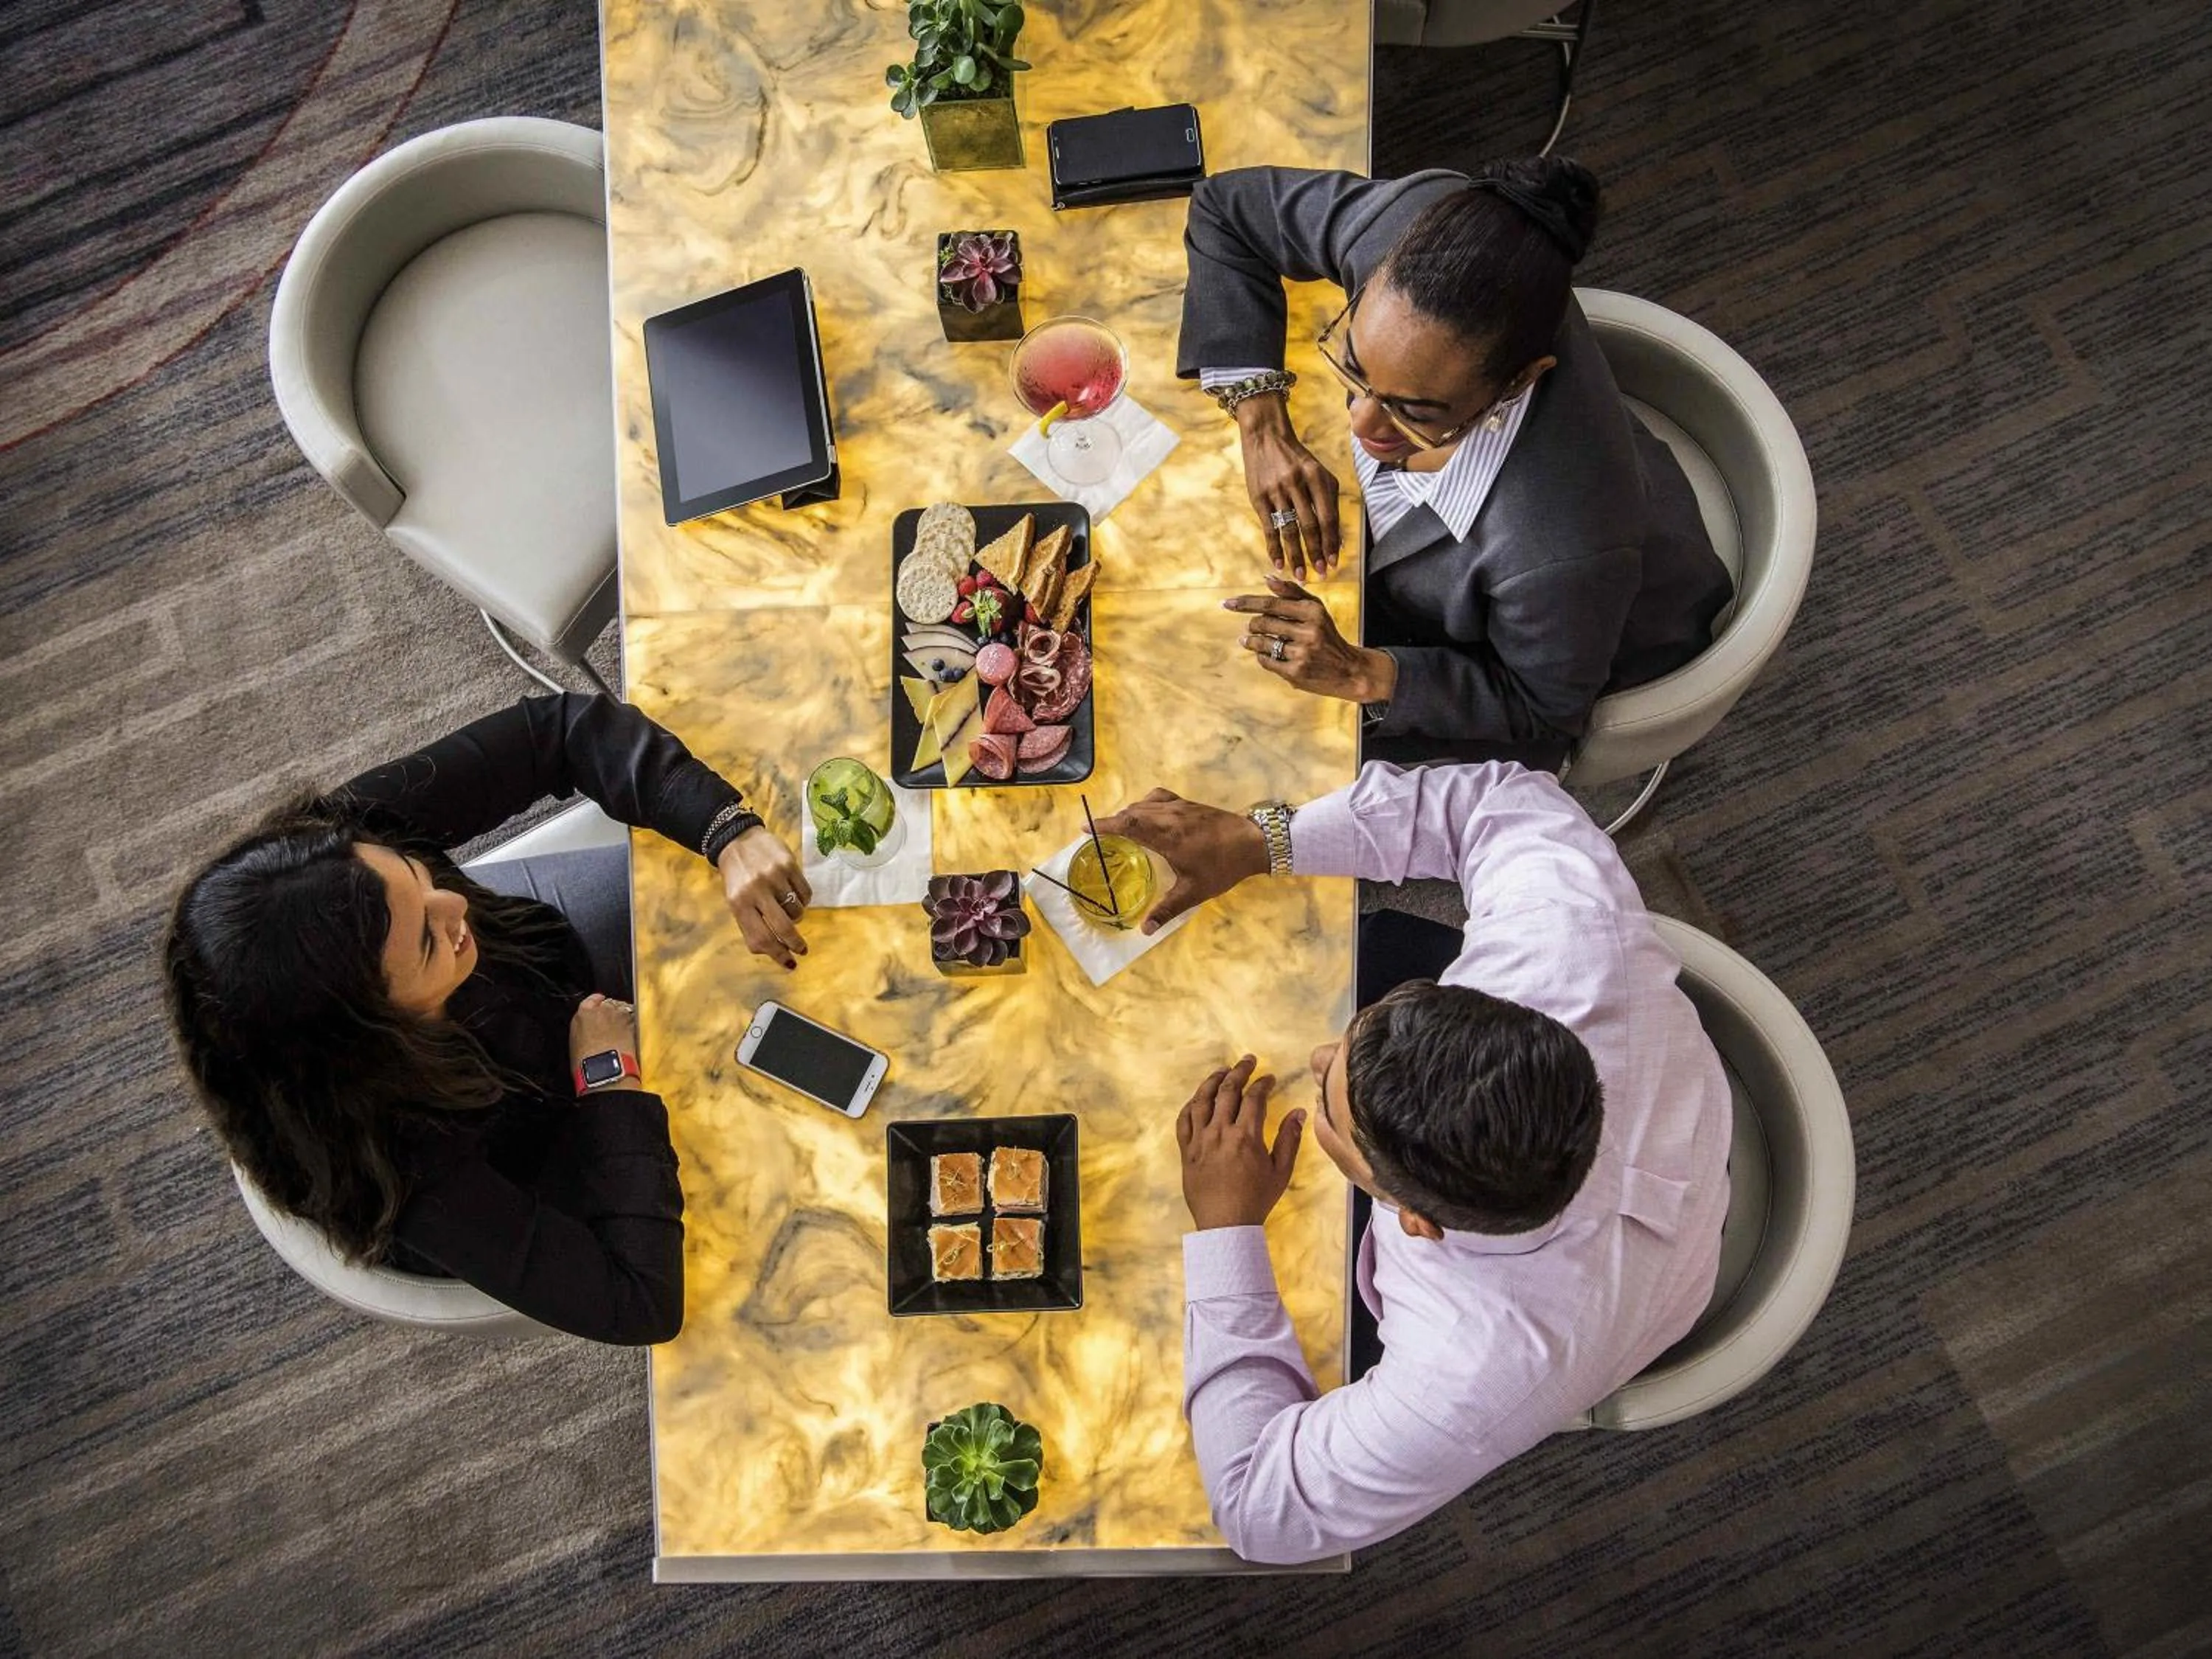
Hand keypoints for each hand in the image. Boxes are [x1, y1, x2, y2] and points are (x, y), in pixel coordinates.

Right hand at [569, 993, 641, 1089]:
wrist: (605, 1069)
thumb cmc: (586, 1063)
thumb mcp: (576, 1043)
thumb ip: (584, 1030)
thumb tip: (589, 1034)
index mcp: (583, 1013)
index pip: (591, 999)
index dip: (597, 1002)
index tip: (601, 1003)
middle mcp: (602, 1009)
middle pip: (609, 1004)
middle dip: (611, 1013)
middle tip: (611, 1028)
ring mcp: (619, 1015)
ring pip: (624, 1010)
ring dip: (623, 1019)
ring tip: (621, 1034)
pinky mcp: (633, 1023)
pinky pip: (634, 1019)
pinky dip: (633, 1026)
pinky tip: (630, 1037)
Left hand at [717, 825, 810, 969]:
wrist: (737, 839)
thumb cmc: (737, 877)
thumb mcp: (736, 901)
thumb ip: (751, 925)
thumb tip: (773, 951)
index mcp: (739, 904)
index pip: (761, 939)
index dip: (778, 955)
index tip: (790, 963)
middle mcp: (756, 891)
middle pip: (784, 928)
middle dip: (795, 944)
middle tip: (801, 949)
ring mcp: (773, 877)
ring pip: (797, 911)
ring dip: (796, 916)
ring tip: (788, 909)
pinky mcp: (788, 864)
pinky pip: (805, 894)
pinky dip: (803, 900)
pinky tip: (794, 895)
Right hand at [1095, 788, 1270, 933]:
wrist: (1254, 842)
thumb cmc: (1222, 867)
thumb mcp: (1194, 892)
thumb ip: (1167, 909)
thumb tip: (1144, 930)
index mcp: (1165, 835)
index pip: (1127, 824)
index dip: (1104, 825)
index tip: (1085, 828)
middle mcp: (1169, 815)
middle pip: (1132, 811)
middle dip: (1113, 821)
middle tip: (1099, 833)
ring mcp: (1180, 806)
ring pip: (1145, 803)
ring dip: (1129, 812)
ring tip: (1121, 826)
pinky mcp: (1190, 803)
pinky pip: (1159, 798)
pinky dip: (1147, 804)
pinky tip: (1149, 814)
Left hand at [1177, 1055, 1304, 1229]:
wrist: (1225, 1226)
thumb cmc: (1256, 1199)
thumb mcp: (1280, 1171)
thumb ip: (1289, 1139)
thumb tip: (1299, 1112)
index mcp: (1246, 1136)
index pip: (1254, 1097)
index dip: (1263, 1083)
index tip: (1269, 1078)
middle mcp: (1220, 1132)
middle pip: (1227, 1090)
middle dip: (1239, 1071)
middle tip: (1248, 1060)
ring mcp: (1200, 1140)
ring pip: (1202, 1100)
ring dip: (1213, 1080)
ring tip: (1222, 1071)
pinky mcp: (1186, 1151)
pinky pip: (1184, 1120)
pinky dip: (1191, 1104)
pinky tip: (1198, 1098)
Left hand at [1223, 576, 1396, 703]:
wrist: (1348, 671)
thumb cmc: (1327, 635)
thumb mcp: (1317, 610)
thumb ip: (1292, 592)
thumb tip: (1267, 578)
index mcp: (1313, 612)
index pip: (1271, 604)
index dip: (1246, 603)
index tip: (1227, 603)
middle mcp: (1309, 631)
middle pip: (1263, 623)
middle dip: (1253, 625)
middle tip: (1252, 627)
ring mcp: (1302, 654)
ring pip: (1261, 643)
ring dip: (1251, 641)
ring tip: (1248, 640)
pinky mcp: (1296, 673)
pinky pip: (1266, 661)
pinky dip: (1261, 656)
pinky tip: (1264, 654)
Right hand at [1234, 395, 1341, 579]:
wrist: (1266, 437)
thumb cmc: (1297, 460)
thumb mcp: (1319, 473)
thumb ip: (1328, 501)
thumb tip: (1335, 538)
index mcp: (1317, 477)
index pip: (1327, 516)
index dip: (1331, 541)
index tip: (1334, 562)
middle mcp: (1297, 484)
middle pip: (1309, 526)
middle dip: (1316, 553)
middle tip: (1320, 574)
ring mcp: (1276, 491)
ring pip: (1289, 530)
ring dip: (1296, 556)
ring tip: (1301, 575)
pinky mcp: (1259, 497)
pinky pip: (1269, 528)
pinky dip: (1274, 548)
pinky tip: (1279, 564)